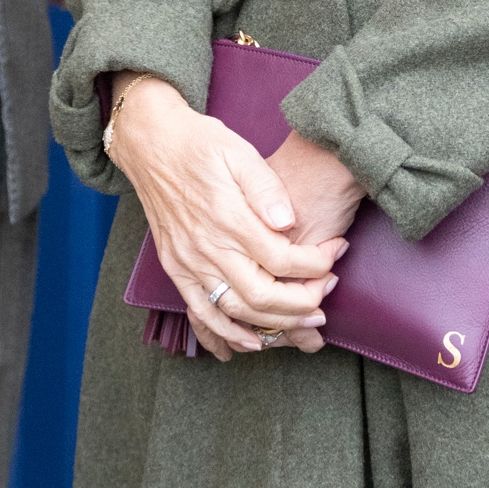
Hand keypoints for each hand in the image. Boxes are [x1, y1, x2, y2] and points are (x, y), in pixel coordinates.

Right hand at [107, 74, 347, 361]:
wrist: (151, 145)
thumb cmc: (200, 144)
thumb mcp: (239, 151)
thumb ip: (265, 187)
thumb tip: (288, 222)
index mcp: (226, 216)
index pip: (280, 257)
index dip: (315, 262)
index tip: (336, 251)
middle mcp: (205, 246)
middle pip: (260, 294)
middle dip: (302, 302)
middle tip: (328, 294)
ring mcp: (187, 263)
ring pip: (234, 311)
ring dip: (273, 324)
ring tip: (306, 321)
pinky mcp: (176, 269)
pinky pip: (201, 314)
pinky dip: (226, 335)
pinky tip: (252, 343)